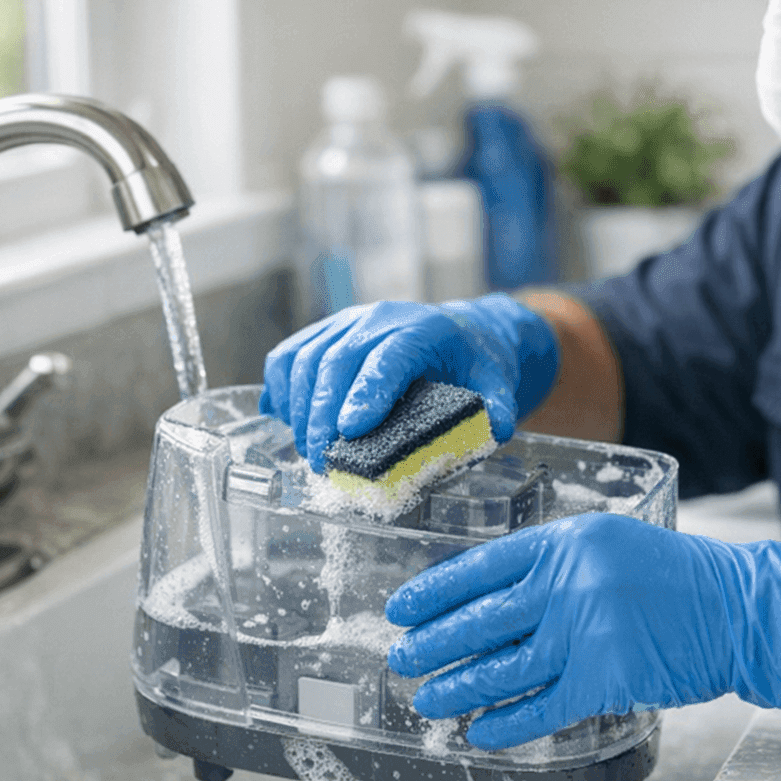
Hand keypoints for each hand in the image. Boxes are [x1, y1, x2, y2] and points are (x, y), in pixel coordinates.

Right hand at [260, 294, 559, 470]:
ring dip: (299, 407)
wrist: (459, 331)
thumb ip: (499, 404)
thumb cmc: (474, 361)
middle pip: (338, 360)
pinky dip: (281, 387)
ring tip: (308, 451)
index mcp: (422, 330)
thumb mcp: (496, 381)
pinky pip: (291, 354)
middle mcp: (379, 319)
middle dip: (322, 414)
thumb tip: (497, 428)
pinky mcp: (326, 333)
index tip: (349, 430)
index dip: (366, 391)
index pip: (388, 358)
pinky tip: (286, 419)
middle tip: (321, 461)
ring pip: (307, 357)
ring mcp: (347, 322)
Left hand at [385, 513, 780, 750]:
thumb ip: (551, 564)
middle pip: (478, 622)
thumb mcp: (607, 544)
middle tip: (402, 658)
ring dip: (456, 688)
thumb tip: (486, 599)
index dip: (433, 592)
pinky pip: (539, 707)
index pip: (479, 568)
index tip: (402, 609)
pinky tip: (480, 731)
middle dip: (431, 645)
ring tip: (428, 699)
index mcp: (565, 543)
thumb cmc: (674, 577)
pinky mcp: (603, 679)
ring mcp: (585, 633)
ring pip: (500, 669)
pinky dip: (504, 723)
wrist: (736, 610)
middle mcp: (569, 584)